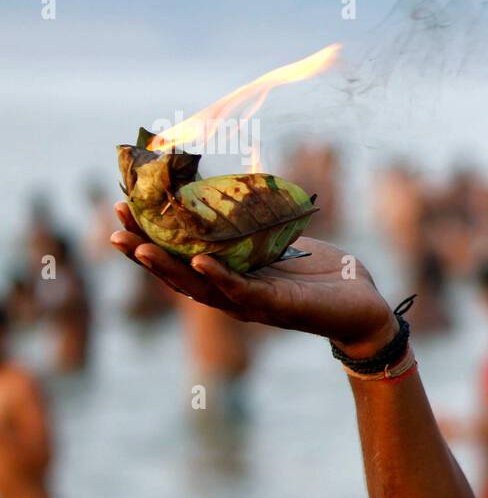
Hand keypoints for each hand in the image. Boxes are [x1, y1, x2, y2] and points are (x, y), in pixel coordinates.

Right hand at [109, 201, 397, 356]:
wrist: (363, 306)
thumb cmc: (323, 275)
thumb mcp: (282, 244)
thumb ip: (254, 228)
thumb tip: (231, 191)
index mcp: (231, 277)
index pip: (180, 257)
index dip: (150, 237)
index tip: (123, 209)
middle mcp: (233, 294)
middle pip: (179, 274)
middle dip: (144, 251)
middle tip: (114, 226)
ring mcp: (252, 304)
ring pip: (200, 287)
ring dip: (168, 268)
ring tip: (140, 247)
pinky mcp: (277, 306)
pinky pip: (242, 291)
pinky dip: (219, 277)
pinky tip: (200, 261)